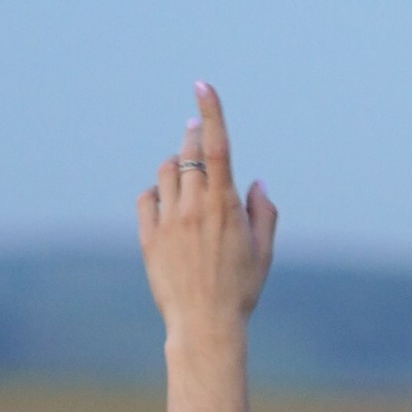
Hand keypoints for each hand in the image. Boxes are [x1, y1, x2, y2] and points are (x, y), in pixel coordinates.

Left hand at [137, 83, 277, 344]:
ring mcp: (169, 221)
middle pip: (190, 152)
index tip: (202, 86)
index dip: (211, 112)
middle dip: (194, 135)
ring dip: (177, 165)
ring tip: (186, 178)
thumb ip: (264, 212)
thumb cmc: (240, 290)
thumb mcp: (264, 251)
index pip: (217, 146)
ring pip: (166, 172)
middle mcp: (194, 207)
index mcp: (226, 205)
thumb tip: (255, 182)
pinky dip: (156, 194)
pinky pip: (147, 199)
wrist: (204, 325)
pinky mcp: (149, 238)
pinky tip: (166, 204)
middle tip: (196, 131)